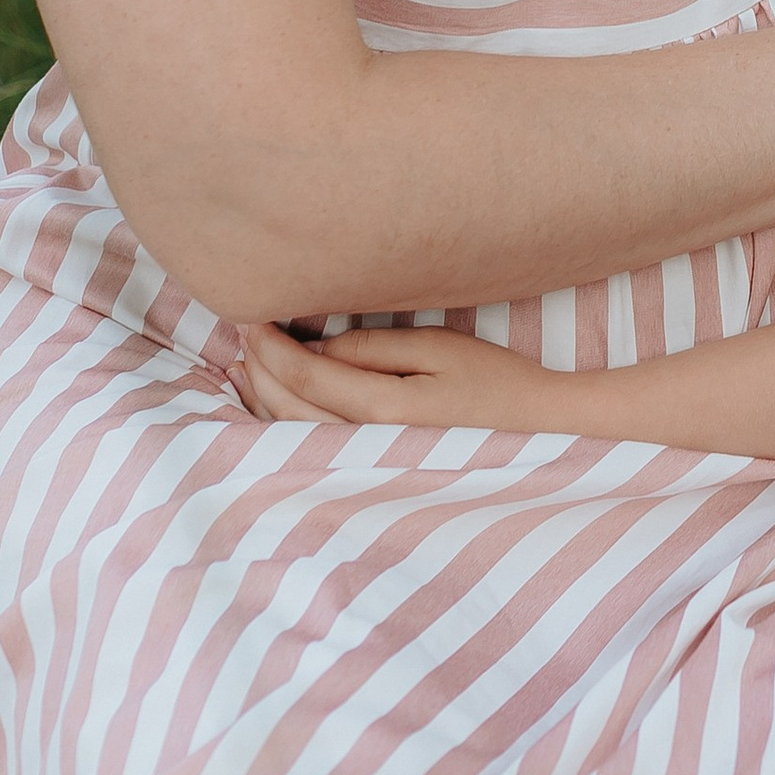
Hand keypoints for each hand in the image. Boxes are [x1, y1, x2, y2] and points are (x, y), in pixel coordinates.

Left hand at [239, 319, 562, 433]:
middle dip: (258, 366)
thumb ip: (372, 348)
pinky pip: (311, 443)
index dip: (270, 343)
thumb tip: (316, 346)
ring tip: (243, 363)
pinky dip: (282, 418)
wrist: (533, 429)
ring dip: (262, 395)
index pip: (304, 373)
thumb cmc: (491, 381)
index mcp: (382, 408)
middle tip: (241, 327)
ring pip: (293, 430)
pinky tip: (270, 399)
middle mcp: (365, 442)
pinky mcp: (372, 462)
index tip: (249, 312)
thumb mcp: (436, 348)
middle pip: (287, 405)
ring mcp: (367, 459)